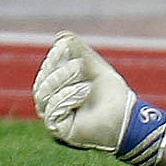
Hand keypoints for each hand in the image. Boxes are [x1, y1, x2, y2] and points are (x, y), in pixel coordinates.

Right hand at [32, 31, 165, 165]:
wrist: (125, 116)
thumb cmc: (111, 93)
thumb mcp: (94, 67)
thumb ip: (79, 52)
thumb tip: (61, 36)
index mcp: (58, 90)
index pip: (45, 73)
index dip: (53, 59)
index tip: (64, 46)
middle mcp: (52, 104)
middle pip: (41, 84)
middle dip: (58, 71)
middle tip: (78, 64)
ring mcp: (54, 118)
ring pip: (43, 95)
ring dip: (62, 81)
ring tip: (84, 77)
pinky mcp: (59, 130)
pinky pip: (52, 110)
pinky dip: (66, 96)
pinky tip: (83, 91)